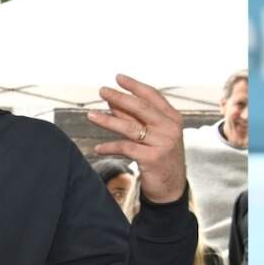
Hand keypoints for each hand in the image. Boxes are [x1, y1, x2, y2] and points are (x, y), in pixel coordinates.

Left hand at [89, 75, 188, 204]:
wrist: (171, 187)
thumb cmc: (159, 156)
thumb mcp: (153, 134)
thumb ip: (136, 118)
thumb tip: (113, 101)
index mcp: (173, 118)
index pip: (152, 96)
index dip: (135, 85)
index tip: (118, 77)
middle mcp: (170, 128)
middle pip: (141, 108)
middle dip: (119, 97)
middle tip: (102, 90)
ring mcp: (163, 143)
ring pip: (130, 127)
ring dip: (107, 121)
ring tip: (90, 116)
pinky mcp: (152, 158)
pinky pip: (125, 148)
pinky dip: (110, 147)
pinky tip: (98, 148)